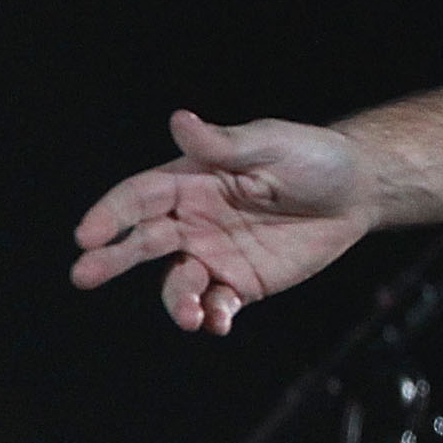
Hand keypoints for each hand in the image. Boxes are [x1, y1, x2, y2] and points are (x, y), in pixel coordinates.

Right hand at [71, 111, 378, 334]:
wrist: (358, 191)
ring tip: (188, 315)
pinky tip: (218, 322)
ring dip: (176, 300)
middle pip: (143, 243)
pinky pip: (218, 304)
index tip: (88, 234)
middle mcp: (192, 220)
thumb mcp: (270, 145)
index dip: (111, 214)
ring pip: (179, 282)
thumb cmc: (311, 158)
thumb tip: (180, 120)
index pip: (138, 198)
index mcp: (190, 182)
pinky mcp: (243, 282)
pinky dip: (214, 315)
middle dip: (112, 259)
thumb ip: (224, 144)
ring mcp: (215, 254)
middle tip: (84, 274)